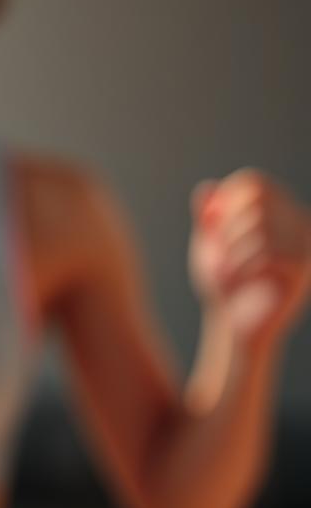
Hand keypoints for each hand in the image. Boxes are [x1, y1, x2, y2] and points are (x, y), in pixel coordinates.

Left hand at [190, 168, 310, 346]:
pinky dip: (240, 268)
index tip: (210, 225)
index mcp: (280, 213)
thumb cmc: (223, 281)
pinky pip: (268, 254)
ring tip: (223, 275)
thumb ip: (209, 216)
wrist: (233, 324)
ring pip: (260, 227)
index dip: (225, 199)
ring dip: (230, 254)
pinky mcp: (302, 271)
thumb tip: (207, 188)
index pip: (254, 182)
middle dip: (226, 230)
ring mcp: (305, 247)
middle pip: (255, 202)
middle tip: (219, 260)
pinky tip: (235, 284)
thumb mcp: (210, 244)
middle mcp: (299, 224)